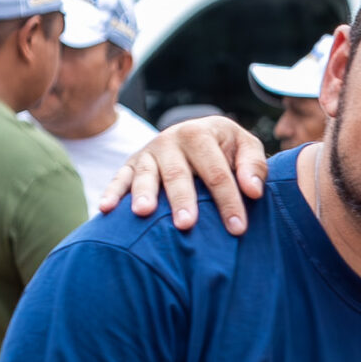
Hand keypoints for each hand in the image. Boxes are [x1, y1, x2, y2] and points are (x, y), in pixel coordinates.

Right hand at [101, 117, 268, 234]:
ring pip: (146, 175)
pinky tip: (106, 209)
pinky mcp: (131, 164)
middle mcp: (171, 140)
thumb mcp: (245, 147)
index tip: (238, 228)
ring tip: (144, 213)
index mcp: (201, 134)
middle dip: (182, 199)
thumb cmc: (226, 149)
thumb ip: (254, 165)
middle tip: (186, 224)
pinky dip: (112, 192)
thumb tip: (253, 191)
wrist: (195, 136)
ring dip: (144, 193)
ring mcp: (148, 152)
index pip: (217, 172)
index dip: (228, 200)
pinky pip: (119, 178)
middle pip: (178, 174)